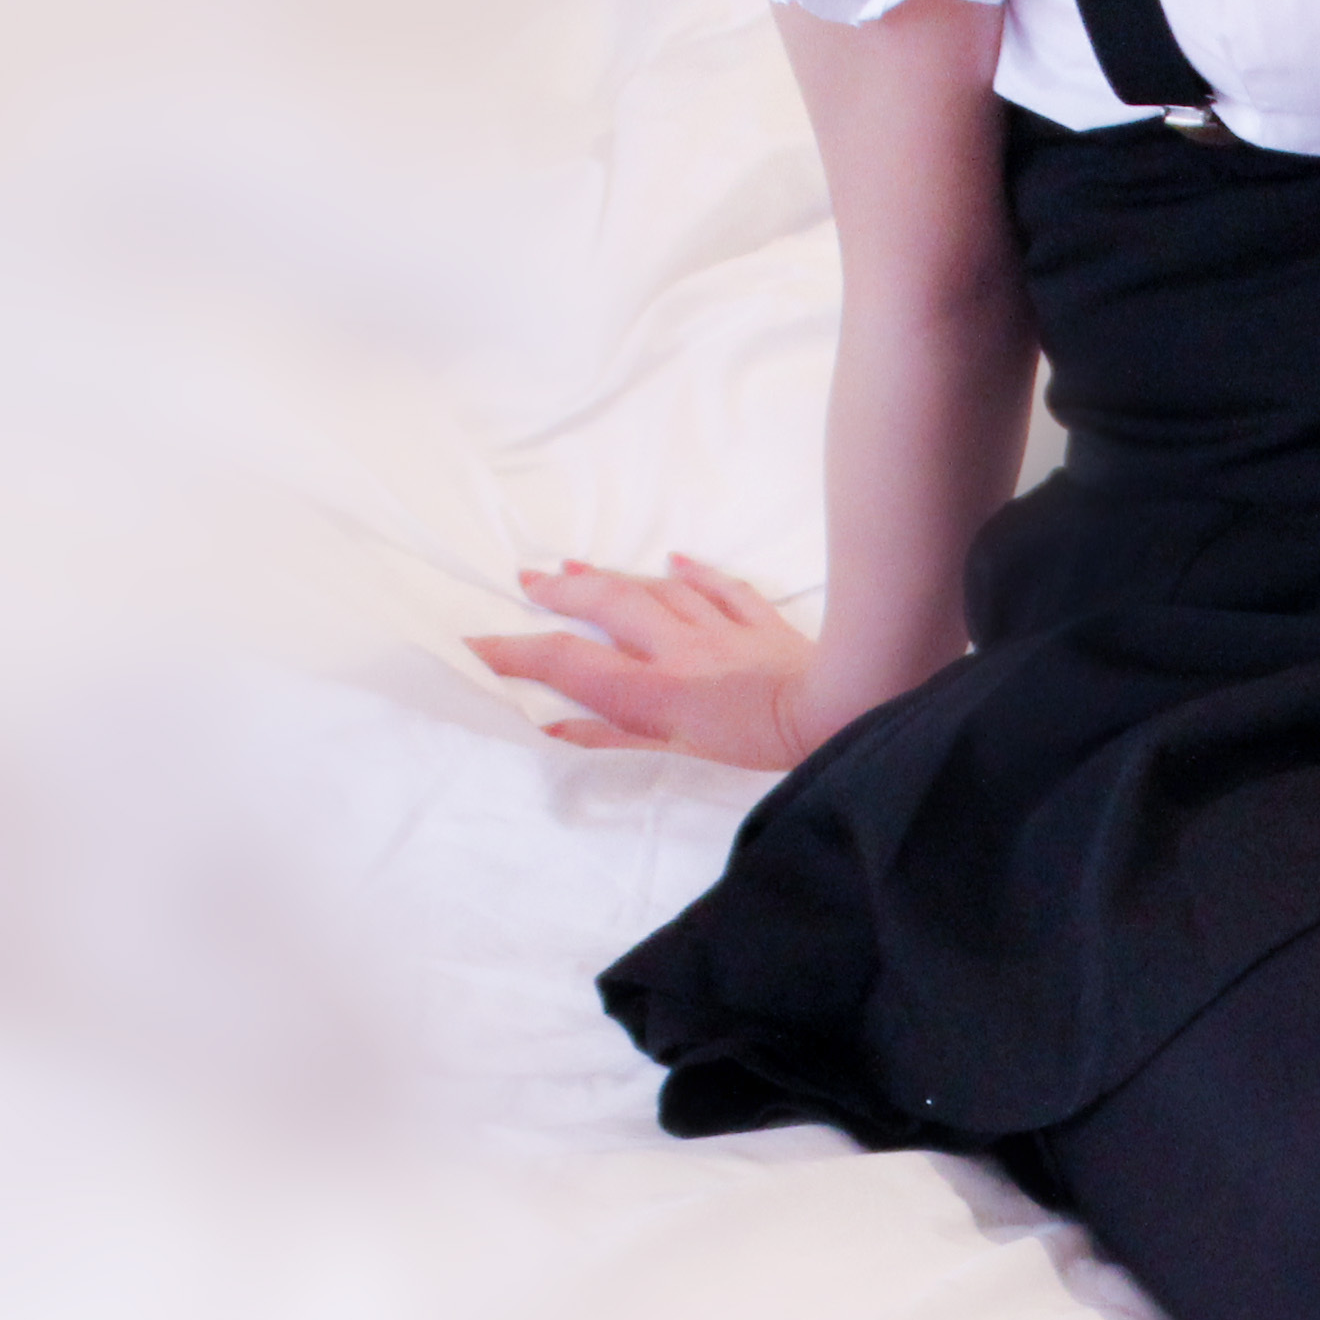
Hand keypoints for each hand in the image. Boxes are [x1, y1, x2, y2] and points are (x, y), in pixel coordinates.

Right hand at [467, 557, 820, 768]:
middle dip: (562, 593)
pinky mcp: (763, 625)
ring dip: (613, 577)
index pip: (568, 663)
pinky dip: (696, 572)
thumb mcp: (681, 760)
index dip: (516, 652)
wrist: (844, 712)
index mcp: (655, 689)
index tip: (475, 643)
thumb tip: (557, 728)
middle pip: (608, 607)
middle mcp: (680, 649)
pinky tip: (676, 559)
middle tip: (525, 581)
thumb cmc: (763, 748)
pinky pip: (723, 588)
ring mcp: (722, 630)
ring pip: (656, 590)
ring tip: (574, 567)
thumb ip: (618, 740)